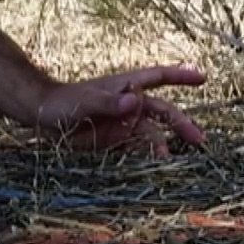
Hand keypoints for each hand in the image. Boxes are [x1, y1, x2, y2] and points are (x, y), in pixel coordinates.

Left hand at [33, 64, 206, 156]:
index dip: (181, 76)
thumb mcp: (85, 101)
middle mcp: (130, 104)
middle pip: (163, 111)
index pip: (159, 77)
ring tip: (170, 160)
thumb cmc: (62, 101)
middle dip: (182, 123)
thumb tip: (135, 101)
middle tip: (200, 139)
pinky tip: (156, 166)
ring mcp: (124, 123)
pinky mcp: (116, 140)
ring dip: (164, 145)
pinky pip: (137, 148)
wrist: (41, 117)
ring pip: (152, 133)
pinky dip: (148, 156)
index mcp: (126, 87)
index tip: (202, 78)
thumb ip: (110, 102)